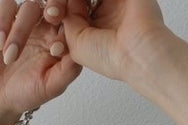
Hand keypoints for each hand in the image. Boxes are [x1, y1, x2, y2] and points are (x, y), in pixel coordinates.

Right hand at [0, 0, 82, 123]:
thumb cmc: (27, 91)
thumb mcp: (51, 86)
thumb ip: (68, 70)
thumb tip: (81, 54)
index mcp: (62, 39)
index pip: (73, 22)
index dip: (70, 26)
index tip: (57, 48)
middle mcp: (45, 25)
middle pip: (54, 5)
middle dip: (54, 8)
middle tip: (51, 17)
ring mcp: (25, 19)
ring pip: (30, 7)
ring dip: (20, 31)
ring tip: (10, 58)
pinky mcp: (3, 16)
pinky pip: (6, 6)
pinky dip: (3, 23)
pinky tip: (0, 45)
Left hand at [45, 0, 172, 84]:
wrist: (136, 52)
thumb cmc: (111, 57)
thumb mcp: (75, 42)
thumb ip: (66, 19)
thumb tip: (61, 6)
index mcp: (96, 28)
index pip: (73, 8)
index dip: (59, 8)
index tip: (51, 14)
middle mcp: (106, 13)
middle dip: (64, 2)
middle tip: (55, 9)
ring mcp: (116, 1)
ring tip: (69, 4)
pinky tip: (80, 0)